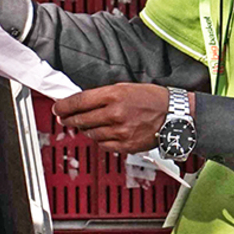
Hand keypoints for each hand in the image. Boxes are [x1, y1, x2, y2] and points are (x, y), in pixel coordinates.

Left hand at [53, 84, 184, 154]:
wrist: (175, 116)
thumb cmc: (152, 99)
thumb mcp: (126, 88)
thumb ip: (102, 95)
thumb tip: (81, 102)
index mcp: (114, 95)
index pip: (79, 101)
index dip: (64, 106)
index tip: (57, 108)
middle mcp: (115, 113)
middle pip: (80, 119)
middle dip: (68, 119)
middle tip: (64, 118)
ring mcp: (120, 131)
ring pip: (90, 133)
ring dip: (85, 129)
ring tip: (88, 124)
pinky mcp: (125, 145)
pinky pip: (103, 145)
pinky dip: (100, 139)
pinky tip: (104, 133)